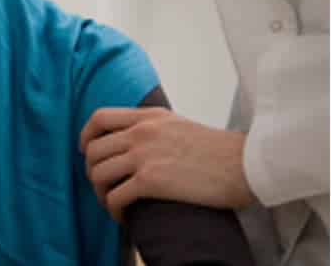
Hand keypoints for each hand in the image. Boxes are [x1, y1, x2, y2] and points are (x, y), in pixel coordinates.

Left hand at [80, 107, 255, 220]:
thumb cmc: (220, 151)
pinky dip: (113, 209)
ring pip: (98, 174)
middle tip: (104, 186)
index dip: (86, 137)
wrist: (247, 164)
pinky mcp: (151, 181)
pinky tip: (124, 216)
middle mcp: (141, 132)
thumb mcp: (179, 124)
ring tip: (113, 203)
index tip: (86, 152)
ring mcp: (144, 155)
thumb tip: (133, 139)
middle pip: (94, 150)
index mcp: (148, 117)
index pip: (99, 118)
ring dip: (100, 193)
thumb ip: (153, 127)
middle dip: (92, 171)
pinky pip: (115, 197)